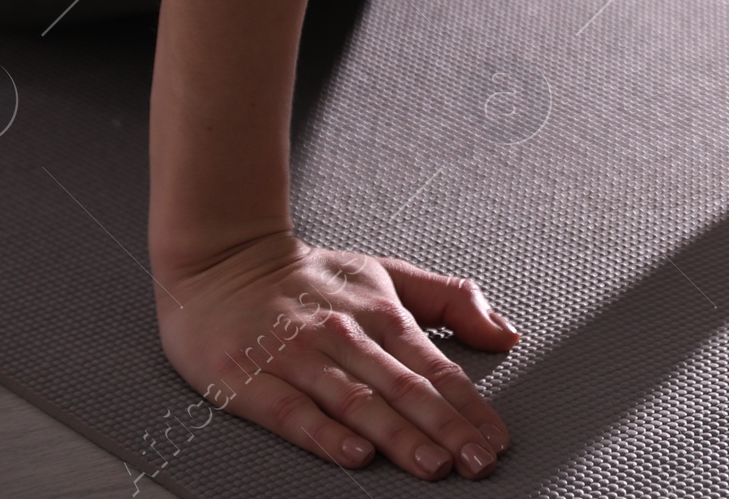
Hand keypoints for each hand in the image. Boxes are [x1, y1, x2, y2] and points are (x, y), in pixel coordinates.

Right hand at [155, 231, 518, 477]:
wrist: (222, 262)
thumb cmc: (310, 279)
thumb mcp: (385, 273)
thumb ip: (448, 301)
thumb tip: (505, 334)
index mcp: (379, 311)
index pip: (434, 364)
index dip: (468, 405)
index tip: (496, 438)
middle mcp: (343, 333)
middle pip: (403, 387)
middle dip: (445, 428)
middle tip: (477, 462)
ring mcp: (297, 357)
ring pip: (357, 401)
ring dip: (399, 437)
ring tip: (433, 465)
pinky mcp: (252, 380)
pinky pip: (294, 413)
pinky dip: (327, 436)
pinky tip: (356, 456)